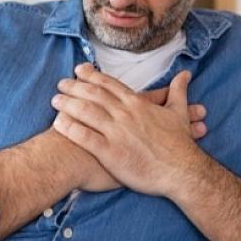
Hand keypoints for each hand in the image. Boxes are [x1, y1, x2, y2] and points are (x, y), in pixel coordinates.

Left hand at [51, 63, 209, 197]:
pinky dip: (70, 129)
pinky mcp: (110, 153)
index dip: (92, 76)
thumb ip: (178, 91)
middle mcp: (124, 114)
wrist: (181, 170)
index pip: (110, 84)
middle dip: (75, 87)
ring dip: (68, 104)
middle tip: (61, 83)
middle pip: (94, 94)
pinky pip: (85, 138)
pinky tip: (57, 123)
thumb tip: (185, 75)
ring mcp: (116, 133)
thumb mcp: (179, 112)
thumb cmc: (180, 144)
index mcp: (137, 104)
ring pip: (86, 112)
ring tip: (54, 100)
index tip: (79, 70)